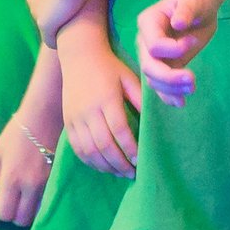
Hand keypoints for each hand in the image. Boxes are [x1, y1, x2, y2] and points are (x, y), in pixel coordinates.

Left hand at [0, 111, 56, 224]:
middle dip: (14, 213)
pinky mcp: (58, 180)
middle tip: (11, 197)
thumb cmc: (16, 133)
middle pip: (22, 219)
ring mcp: (47, 184)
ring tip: (24, 194)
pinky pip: (48, 202)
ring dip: (28, 209)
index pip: (5, 213)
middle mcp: (30, 186)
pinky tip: (36, 189)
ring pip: (37, 214)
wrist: (44, 117)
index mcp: (12, 179)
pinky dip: (40, 202)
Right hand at [58, 25, 140, 177]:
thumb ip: (142, 98)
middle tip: (133, 173)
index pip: (119, 129)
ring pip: (89, 150)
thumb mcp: (129, 77)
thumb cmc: (110, 67)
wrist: (79, 56)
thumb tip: (162, 114)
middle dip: (119, 163)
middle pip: (103, 144)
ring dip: (105, 166)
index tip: (141, 160)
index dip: (130, 147)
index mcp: (106, 98)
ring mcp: (75, 117)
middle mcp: (88, 110)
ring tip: (121, 172)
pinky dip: (90, 161)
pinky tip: (104, 166)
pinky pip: (77, 148)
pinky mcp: (67, 121)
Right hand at [137, 0, 219, 104]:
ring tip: (192, 88)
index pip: (153, 45)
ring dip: (171, 88)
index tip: (192, 41)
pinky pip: (161, 85)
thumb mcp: (193, 0)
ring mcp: (153, 56)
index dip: (172, 49)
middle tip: (192, 80)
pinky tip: (180, 102)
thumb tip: (178, 23)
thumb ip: (186, 10)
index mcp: (148, 23)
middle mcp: (145, 41)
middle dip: (169, 77)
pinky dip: (169, 95)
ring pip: (153, 79)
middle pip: (149, 66)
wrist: (200, 7)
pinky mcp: (164, 66)